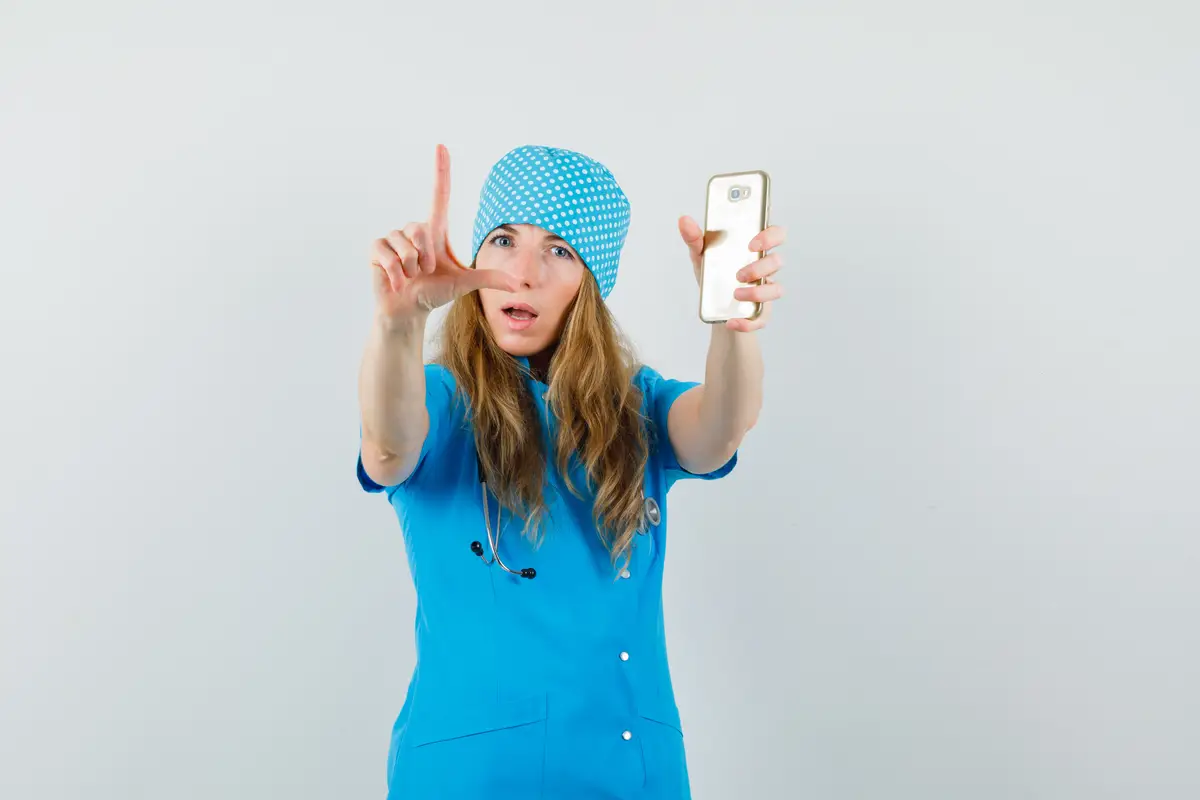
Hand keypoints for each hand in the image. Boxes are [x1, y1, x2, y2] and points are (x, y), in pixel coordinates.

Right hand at [369, 144, 517, 322]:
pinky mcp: (377, 249)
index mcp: (435, 231)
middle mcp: (414, 229)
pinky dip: (396, 273)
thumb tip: (519, 284)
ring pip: (405, 244)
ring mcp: (394, 238)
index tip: (441, 146)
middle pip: (422, 229)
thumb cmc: (435, 293)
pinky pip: (388, 255)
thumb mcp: (464, 284)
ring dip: (411, 266)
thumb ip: (490, 279)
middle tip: (425, 272)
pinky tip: (397, 282)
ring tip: (411, 277)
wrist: (409, 310)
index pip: (439, 194)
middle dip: (426, 256)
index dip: (441, 171)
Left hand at [677, 215, 785, 331]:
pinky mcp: (761, 312)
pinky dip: (747, 322)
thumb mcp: (701, 256)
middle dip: (760, 267)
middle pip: (777, 261)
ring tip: (735, 294)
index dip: (770, 237)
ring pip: (776, 289)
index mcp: (755, 248)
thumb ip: (694, 238)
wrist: (714, 308)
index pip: (775, 234)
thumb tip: (684, 220)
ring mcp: (765, 289)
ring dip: (757, 293)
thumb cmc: (714, 275)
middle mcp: (765, 267)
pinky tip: (732, 321)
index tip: (752, 244)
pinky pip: (762, 318)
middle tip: (739, 274)